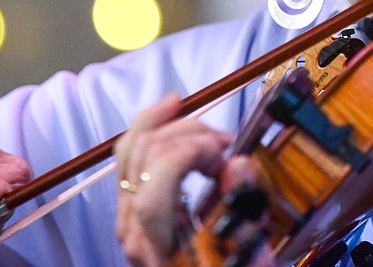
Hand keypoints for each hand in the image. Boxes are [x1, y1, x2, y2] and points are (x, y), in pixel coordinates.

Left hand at [114, 95, 272, 266]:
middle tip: (225, 143)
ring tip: (207, 129)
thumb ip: (244, 216)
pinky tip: (175, 119)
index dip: (187, 151)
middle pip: (142, 154)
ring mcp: (127, 220)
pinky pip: (133, 160)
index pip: (156, 179)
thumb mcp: (246, 260)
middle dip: (187, 133)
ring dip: (170, 126)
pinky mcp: (132, 212)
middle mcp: (133, 230)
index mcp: (157, 246)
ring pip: (130, 149)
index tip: (224, 150)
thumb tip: (237, 165)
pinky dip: (155, 133)